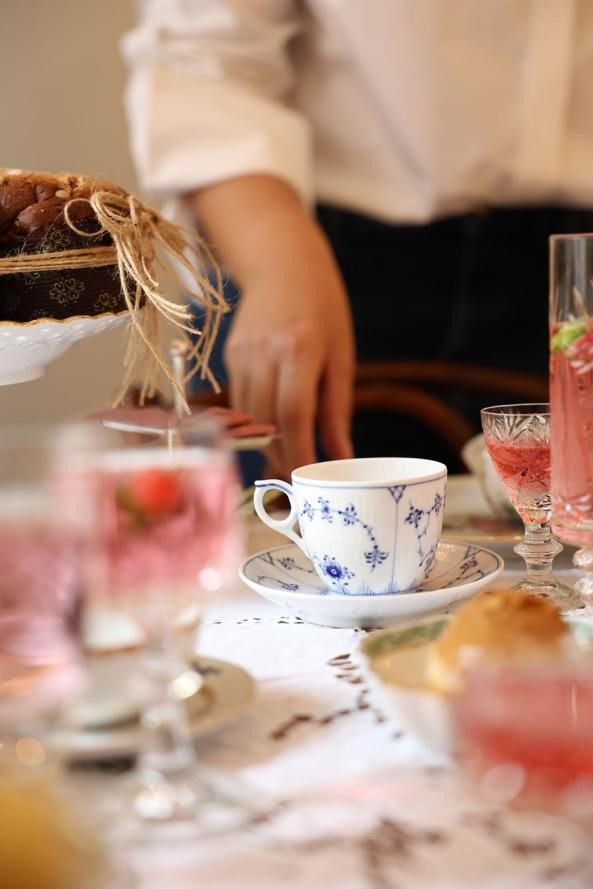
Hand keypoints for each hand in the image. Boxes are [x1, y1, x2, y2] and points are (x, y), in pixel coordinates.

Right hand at [191, 175, 354, 477]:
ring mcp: (240, 353)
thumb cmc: (322, 306)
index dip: (299, 454)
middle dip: (281, 458)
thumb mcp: (341, 355)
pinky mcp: (229, 355)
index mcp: (299, 349)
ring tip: (287, 464)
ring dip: (265, 445)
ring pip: (247, 416)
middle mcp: (264, 352)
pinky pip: (239, 401)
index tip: (309, 482)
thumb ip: (338, 409)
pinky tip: (271, 434)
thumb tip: (342, 456)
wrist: (282, 261)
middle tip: (299, 485)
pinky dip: (254, 423)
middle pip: (265, 421)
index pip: (293, 415)